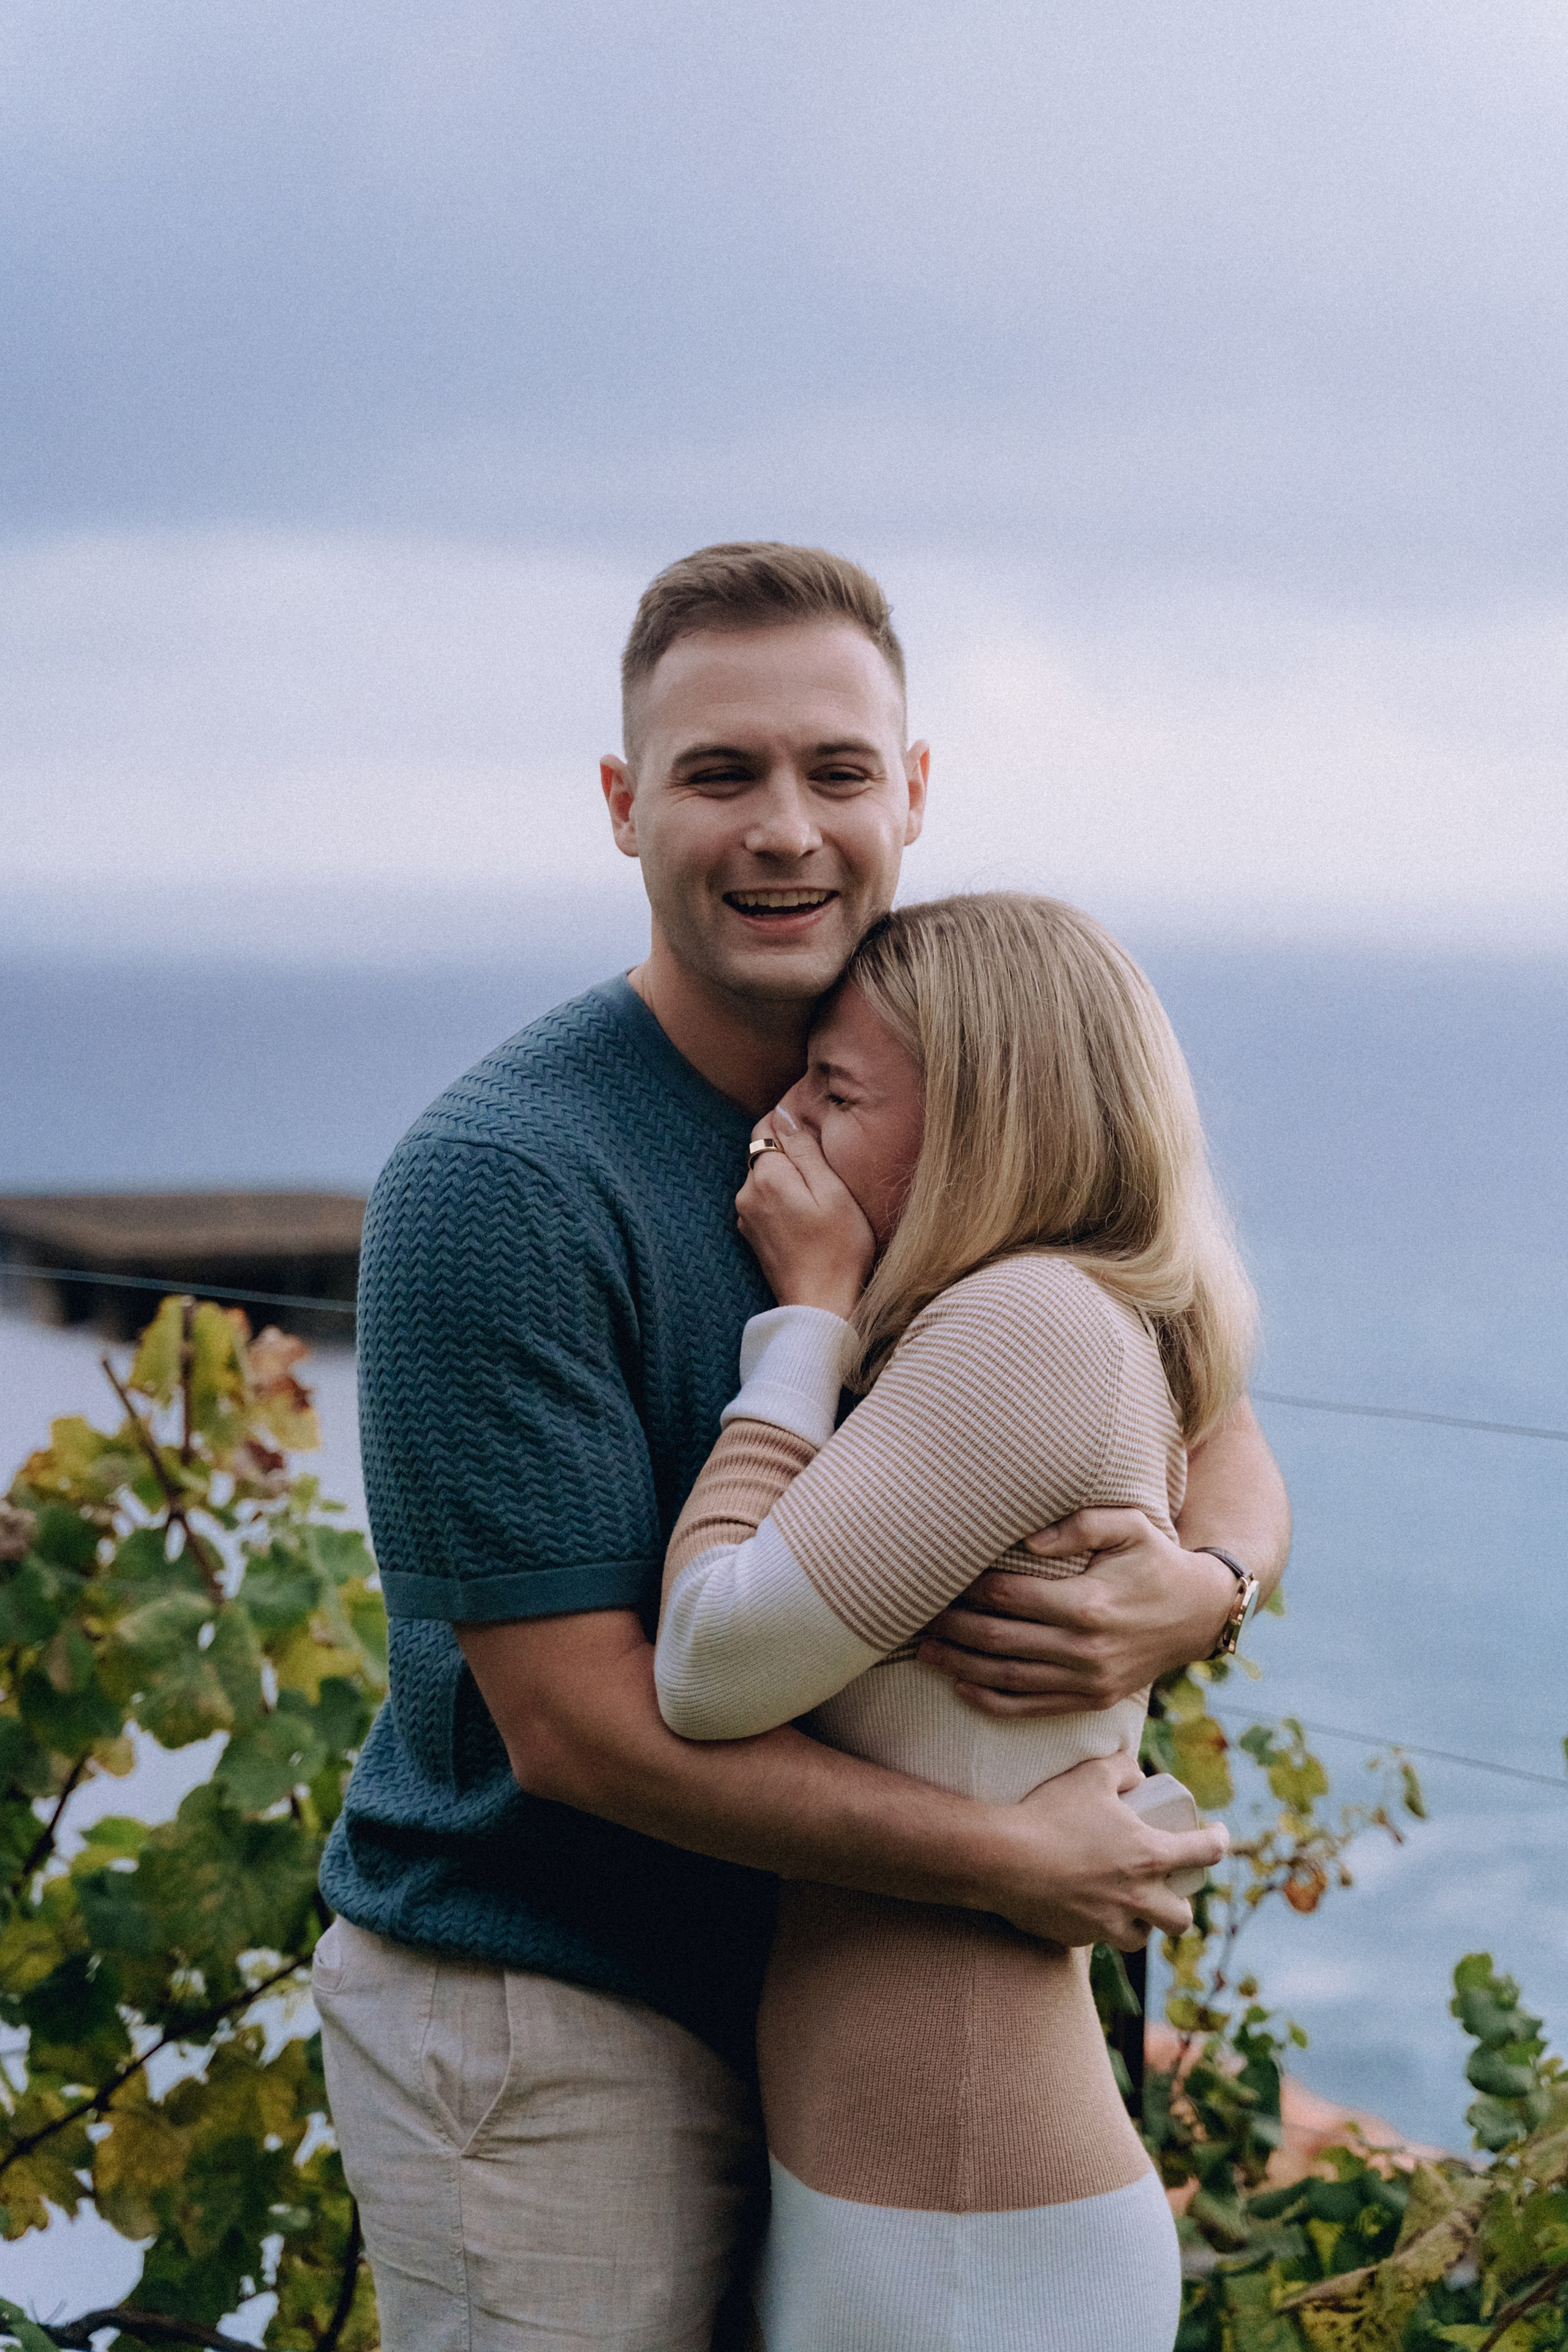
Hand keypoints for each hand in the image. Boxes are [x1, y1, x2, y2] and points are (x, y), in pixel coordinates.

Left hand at [737, 1109, 874, 1317]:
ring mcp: (745, 1217)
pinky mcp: (751, 1235)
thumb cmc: (838, 1249)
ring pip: (764, 1178)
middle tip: (825, 1170)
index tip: (816, 1136)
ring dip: (787, 1179)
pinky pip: (764, 1201)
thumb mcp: (833, 1192)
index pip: (766, 1127)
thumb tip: (785, 1115)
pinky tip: (807, 1217)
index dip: (790, 1124)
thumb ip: (805, 1150)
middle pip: (763, 1152)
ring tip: (819, 1197)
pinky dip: (782, 1200)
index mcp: (767, 1177)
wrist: (820, 1306)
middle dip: (790, 1153)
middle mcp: (746, 1193)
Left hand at [917, 1509, 1236, 1715]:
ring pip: (1007, 1678)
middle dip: (951, 1626)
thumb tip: (1028, 1541)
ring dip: (959, 1665)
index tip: (938, 1576)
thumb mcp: (1130, 1525)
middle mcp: (1084, 1648)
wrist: (1199, 1613)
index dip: (968, 1588)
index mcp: (1089, 1603)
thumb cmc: (1157, 1558)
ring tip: (923, 1650)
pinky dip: (992, 1700)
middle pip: (998, 1639)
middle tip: (915, 1614)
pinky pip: (1031, 1707)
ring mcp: (1087, 1680)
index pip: (1009, 1596)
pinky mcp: (1091, 1700)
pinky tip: (961, 1686)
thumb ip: (1080, 1524)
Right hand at [990, 1752, 1228, 1948]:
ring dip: (1141, 1922)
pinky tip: (1082, 1906)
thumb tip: (1138, 1778)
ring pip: (1142, 1937)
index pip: (1205, 1853)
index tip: (1217, 1835)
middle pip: (1181, 1917)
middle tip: (1165, 1887)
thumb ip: (1122, 1769)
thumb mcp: (1091, 1775)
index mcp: (1149, 1856)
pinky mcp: (1078, 1938)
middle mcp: (1137, 1897)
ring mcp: (1108, 1924)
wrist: (1003, 1860)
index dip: (1219, 1841)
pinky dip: (1098, 1926)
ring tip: (1127, 1905)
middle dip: (1180, 1905)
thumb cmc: (1050, 1814)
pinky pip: (1098, 1939)